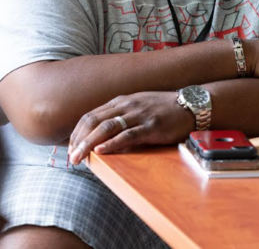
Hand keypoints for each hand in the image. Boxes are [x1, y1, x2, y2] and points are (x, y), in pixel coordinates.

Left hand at [68, 92, 193, 164]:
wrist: (189, 105)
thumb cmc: (163, 108)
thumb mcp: (137, 107)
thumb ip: (120, 117)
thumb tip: (100, 136)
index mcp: (121, 101)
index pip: (91, 116)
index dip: (77, 133)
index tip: (70, 148)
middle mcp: (127, 105)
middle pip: (94, 121)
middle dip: (78, 140)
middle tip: (70, 157)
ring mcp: (139, 114)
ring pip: (106, 128)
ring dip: (89, 144)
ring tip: (78, 157)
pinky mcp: (151, 125)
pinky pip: (128, 134)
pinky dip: (112, 143)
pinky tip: (102, 151)